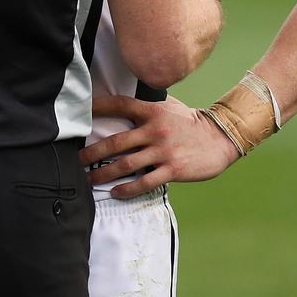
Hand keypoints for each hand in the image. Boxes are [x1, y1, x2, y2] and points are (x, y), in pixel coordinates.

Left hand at [80, 93, 239, 197]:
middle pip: (116, 142)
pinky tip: (115, 193)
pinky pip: (144, 182)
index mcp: (152, 111)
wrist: (220, 138)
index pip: (120, 105)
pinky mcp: (172, 169)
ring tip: (90, 180)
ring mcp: (163, 151)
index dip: (98, 107)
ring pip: (126, 165)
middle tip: (77, 160)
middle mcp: (155, 130)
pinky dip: (127, 189)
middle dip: (92, 152)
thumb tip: (123, 103)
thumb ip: (147, 105)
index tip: (80, 113)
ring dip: (104, 174)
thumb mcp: (169, 106)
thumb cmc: (190, 122)